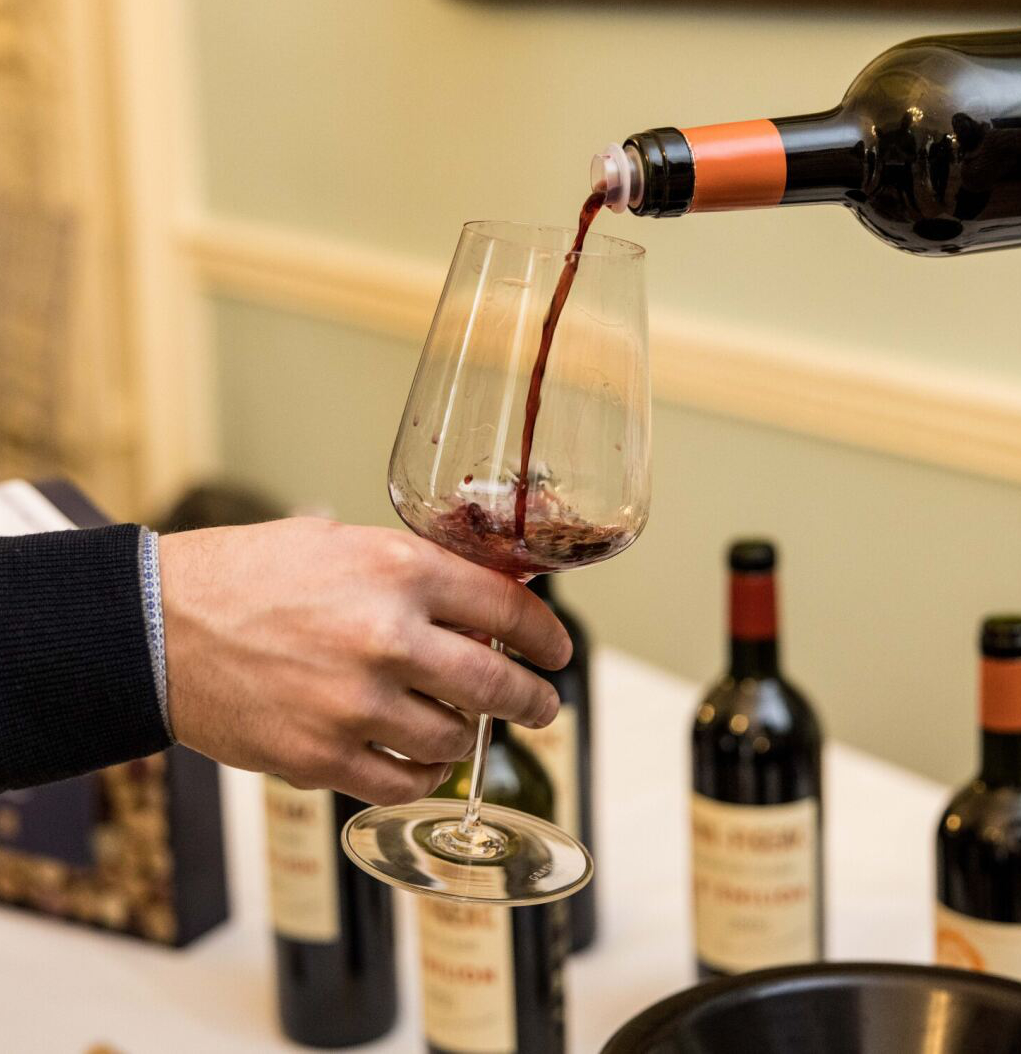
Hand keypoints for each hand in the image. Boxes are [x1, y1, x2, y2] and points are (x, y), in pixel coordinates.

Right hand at [158, 518, 570, 804]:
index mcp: (398, 571)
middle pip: (496, 685)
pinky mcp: (321, 759)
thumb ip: (417, 570)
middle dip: (533, 701)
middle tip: (542, 706)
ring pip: (454, 740)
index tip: (556, 653)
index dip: (545, 637)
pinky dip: (422, 776)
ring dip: (467, 737)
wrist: (158, 626)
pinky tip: (418, 761)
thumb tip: (487, 592)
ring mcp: (355, 705)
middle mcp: (387, 637)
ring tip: (459, 727)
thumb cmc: (250, 574)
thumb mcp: (342, 543)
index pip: (507, 608)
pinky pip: (402, 784)